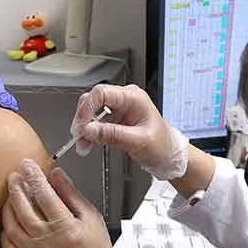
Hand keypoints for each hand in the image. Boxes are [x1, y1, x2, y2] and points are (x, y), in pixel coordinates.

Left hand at [1, 159, 123, 247]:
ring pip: (12, 226)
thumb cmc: (95, 247)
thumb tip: (56, 175)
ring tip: (11, 195)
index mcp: (65, 227)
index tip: (28, 164)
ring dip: (9, 207)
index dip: (34, 177)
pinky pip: (8, 246)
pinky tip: (9, 221)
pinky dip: (5, 231)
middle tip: (14, 176)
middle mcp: (48, 240)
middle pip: (24, 209)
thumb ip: (71, 194)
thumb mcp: (90, 216)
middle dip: (17, 188)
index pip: (45, 195)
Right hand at [71, 84, 188, 180]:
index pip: (101, 93)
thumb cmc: (161, 145)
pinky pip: (96, 122)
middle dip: (83, 119)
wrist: (168, 155)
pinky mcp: (115, 119)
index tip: (82, 126)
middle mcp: (125, 99)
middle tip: (78, 136)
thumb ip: (112, 134)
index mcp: (133, 98)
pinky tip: (88, 143)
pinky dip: (89, 133)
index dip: (87, 108)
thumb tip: (89, 129)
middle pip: (93, 100)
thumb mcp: (137, 141)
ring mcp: (119, 108)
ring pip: (92, 111)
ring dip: (84, 128)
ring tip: (82, 145)